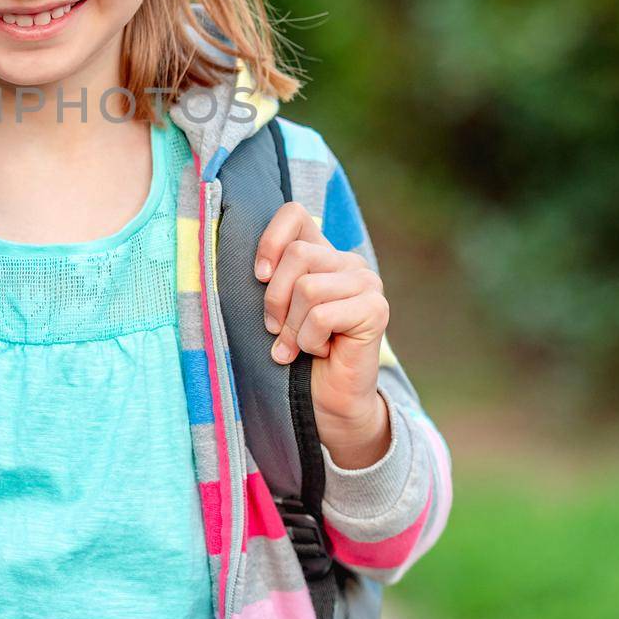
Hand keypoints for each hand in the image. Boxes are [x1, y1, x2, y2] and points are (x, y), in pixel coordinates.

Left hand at [255, 202, 391, 465]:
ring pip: (308, 287)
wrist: (325, 403)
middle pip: (297, 254)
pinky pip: (322, 315)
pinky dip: (309, 341)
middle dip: (275, 299)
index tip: (259, 276)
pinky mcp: (376, 310)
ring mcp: (367, 283)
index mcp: (322, 253)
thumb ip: (269, 278)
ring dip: (293, 327)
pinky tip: (321, 352)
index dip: (269, 240)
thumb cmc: (293, 353)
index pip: (295, 214)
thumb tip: (242, 261)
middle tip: (277, 330)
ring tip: (300, 346)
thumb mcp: (274, 308)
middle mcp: (348, 262)